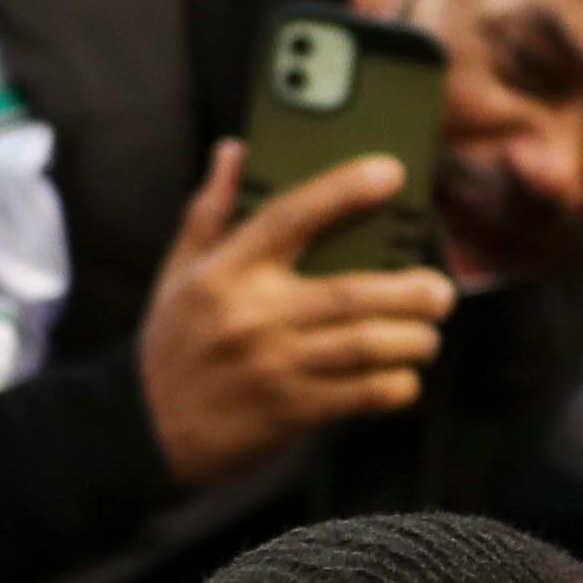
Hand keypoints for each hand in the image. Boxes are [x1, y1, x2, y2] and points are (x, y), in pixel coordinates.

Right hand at [141, 141, 456, 483]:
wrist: (144, 431)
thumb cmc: (172, 345)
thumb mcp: (178, 273)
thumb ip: (211, 211)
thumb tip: (234, 150)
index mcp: (225, 272)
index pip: (289, 216)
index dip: (343, 190)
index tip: (390, 173)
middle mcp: (253, 316)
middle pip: (352, 293)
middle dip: (411, 291)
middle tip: (438, 290)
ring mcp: (274, 367)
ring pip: (367, 346)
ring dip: (413, 339)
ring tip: (428, 333)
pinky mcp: (291, 412)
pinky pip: (362, 395)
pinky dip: (395, 385)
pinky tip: (403, 377)